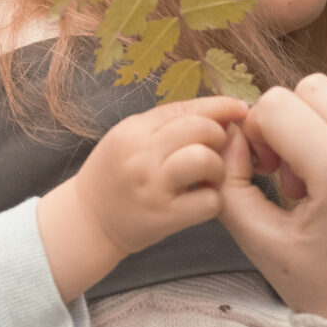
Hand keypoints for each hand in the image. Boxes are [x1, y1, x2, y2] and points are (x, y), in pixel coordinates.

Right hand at [37, 96, 246, 303]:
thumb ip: (165, 124)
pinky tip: (201, 199)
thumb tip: (216, 113)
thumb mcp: (127, 139)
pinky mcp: (163, 217)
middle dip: (219, 136)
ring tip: (209, 176)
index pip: (184, 108)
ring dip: (217, 167)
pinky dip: (214, 200)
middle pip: (199, 129)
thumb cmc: (113, 176)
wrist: (87, 221)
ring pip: (204, 160)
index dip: (219, 106)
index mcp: (132, 131)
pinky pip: (209, 201)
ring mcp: (151, 187)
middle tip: (215, 150)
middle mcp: (140, 155)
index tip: (239, 108)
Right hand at [219, 74, 326, 326]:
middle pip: (312, 88)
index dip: (256, 130)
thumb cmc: (322, 283)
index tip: (264, 170)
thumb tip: (229, 133)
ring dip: (318, 120)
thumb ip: (229, 180)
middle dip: (287, 121)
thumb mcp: (258, 237)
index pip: (278, 105)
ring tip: (318, 170)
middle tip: (290, 172)